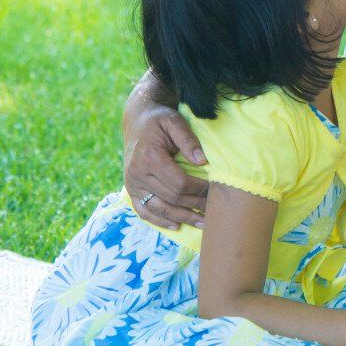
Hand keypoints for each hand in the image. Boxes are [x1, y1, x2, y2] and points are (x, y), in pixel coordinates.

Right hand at [123, 101, 209, 229]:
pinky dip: (159, 220)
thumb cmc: (159, 120)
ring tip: (202, 224)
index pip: (179, 183)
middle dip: (194, 206)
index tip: (215, 191)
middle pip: (171, 198)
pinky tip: (176, 226)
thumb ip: (188, 140)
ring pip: (159, 208)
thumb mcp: (175, 122)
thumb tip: (203, 161)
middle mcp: (137, 174)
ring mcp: (132, 184)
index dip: (198, 190)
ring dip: (182, 218)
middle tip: (214, 211)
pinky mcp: (130, 189)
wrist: (137, 120)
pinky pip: (144, 210)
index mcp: (149, 157)